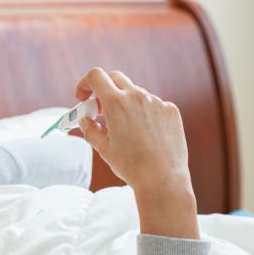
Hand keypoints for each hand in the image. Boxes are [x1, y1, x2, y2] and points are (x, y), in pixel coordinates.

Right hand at [74, 68, 198, 238]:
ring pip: (135, 93)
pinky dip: (143, 113)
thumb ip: (90, 129)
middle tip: (100, 111)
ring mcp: (156, 102)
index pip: (95, 76)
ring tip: (125, 130)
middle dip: (103, 91)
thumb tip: (84, 120)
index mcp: (116, 104)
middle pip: (115, 78)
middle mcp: (137, 96)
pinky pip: (153, 104)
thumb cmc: (130, 165)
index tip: (83, 98)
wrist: (162, 178)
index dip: (84, 84)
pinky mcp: (170, 110)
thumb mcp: (103, 148)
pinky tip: (144, 135)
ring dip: (125, 104)